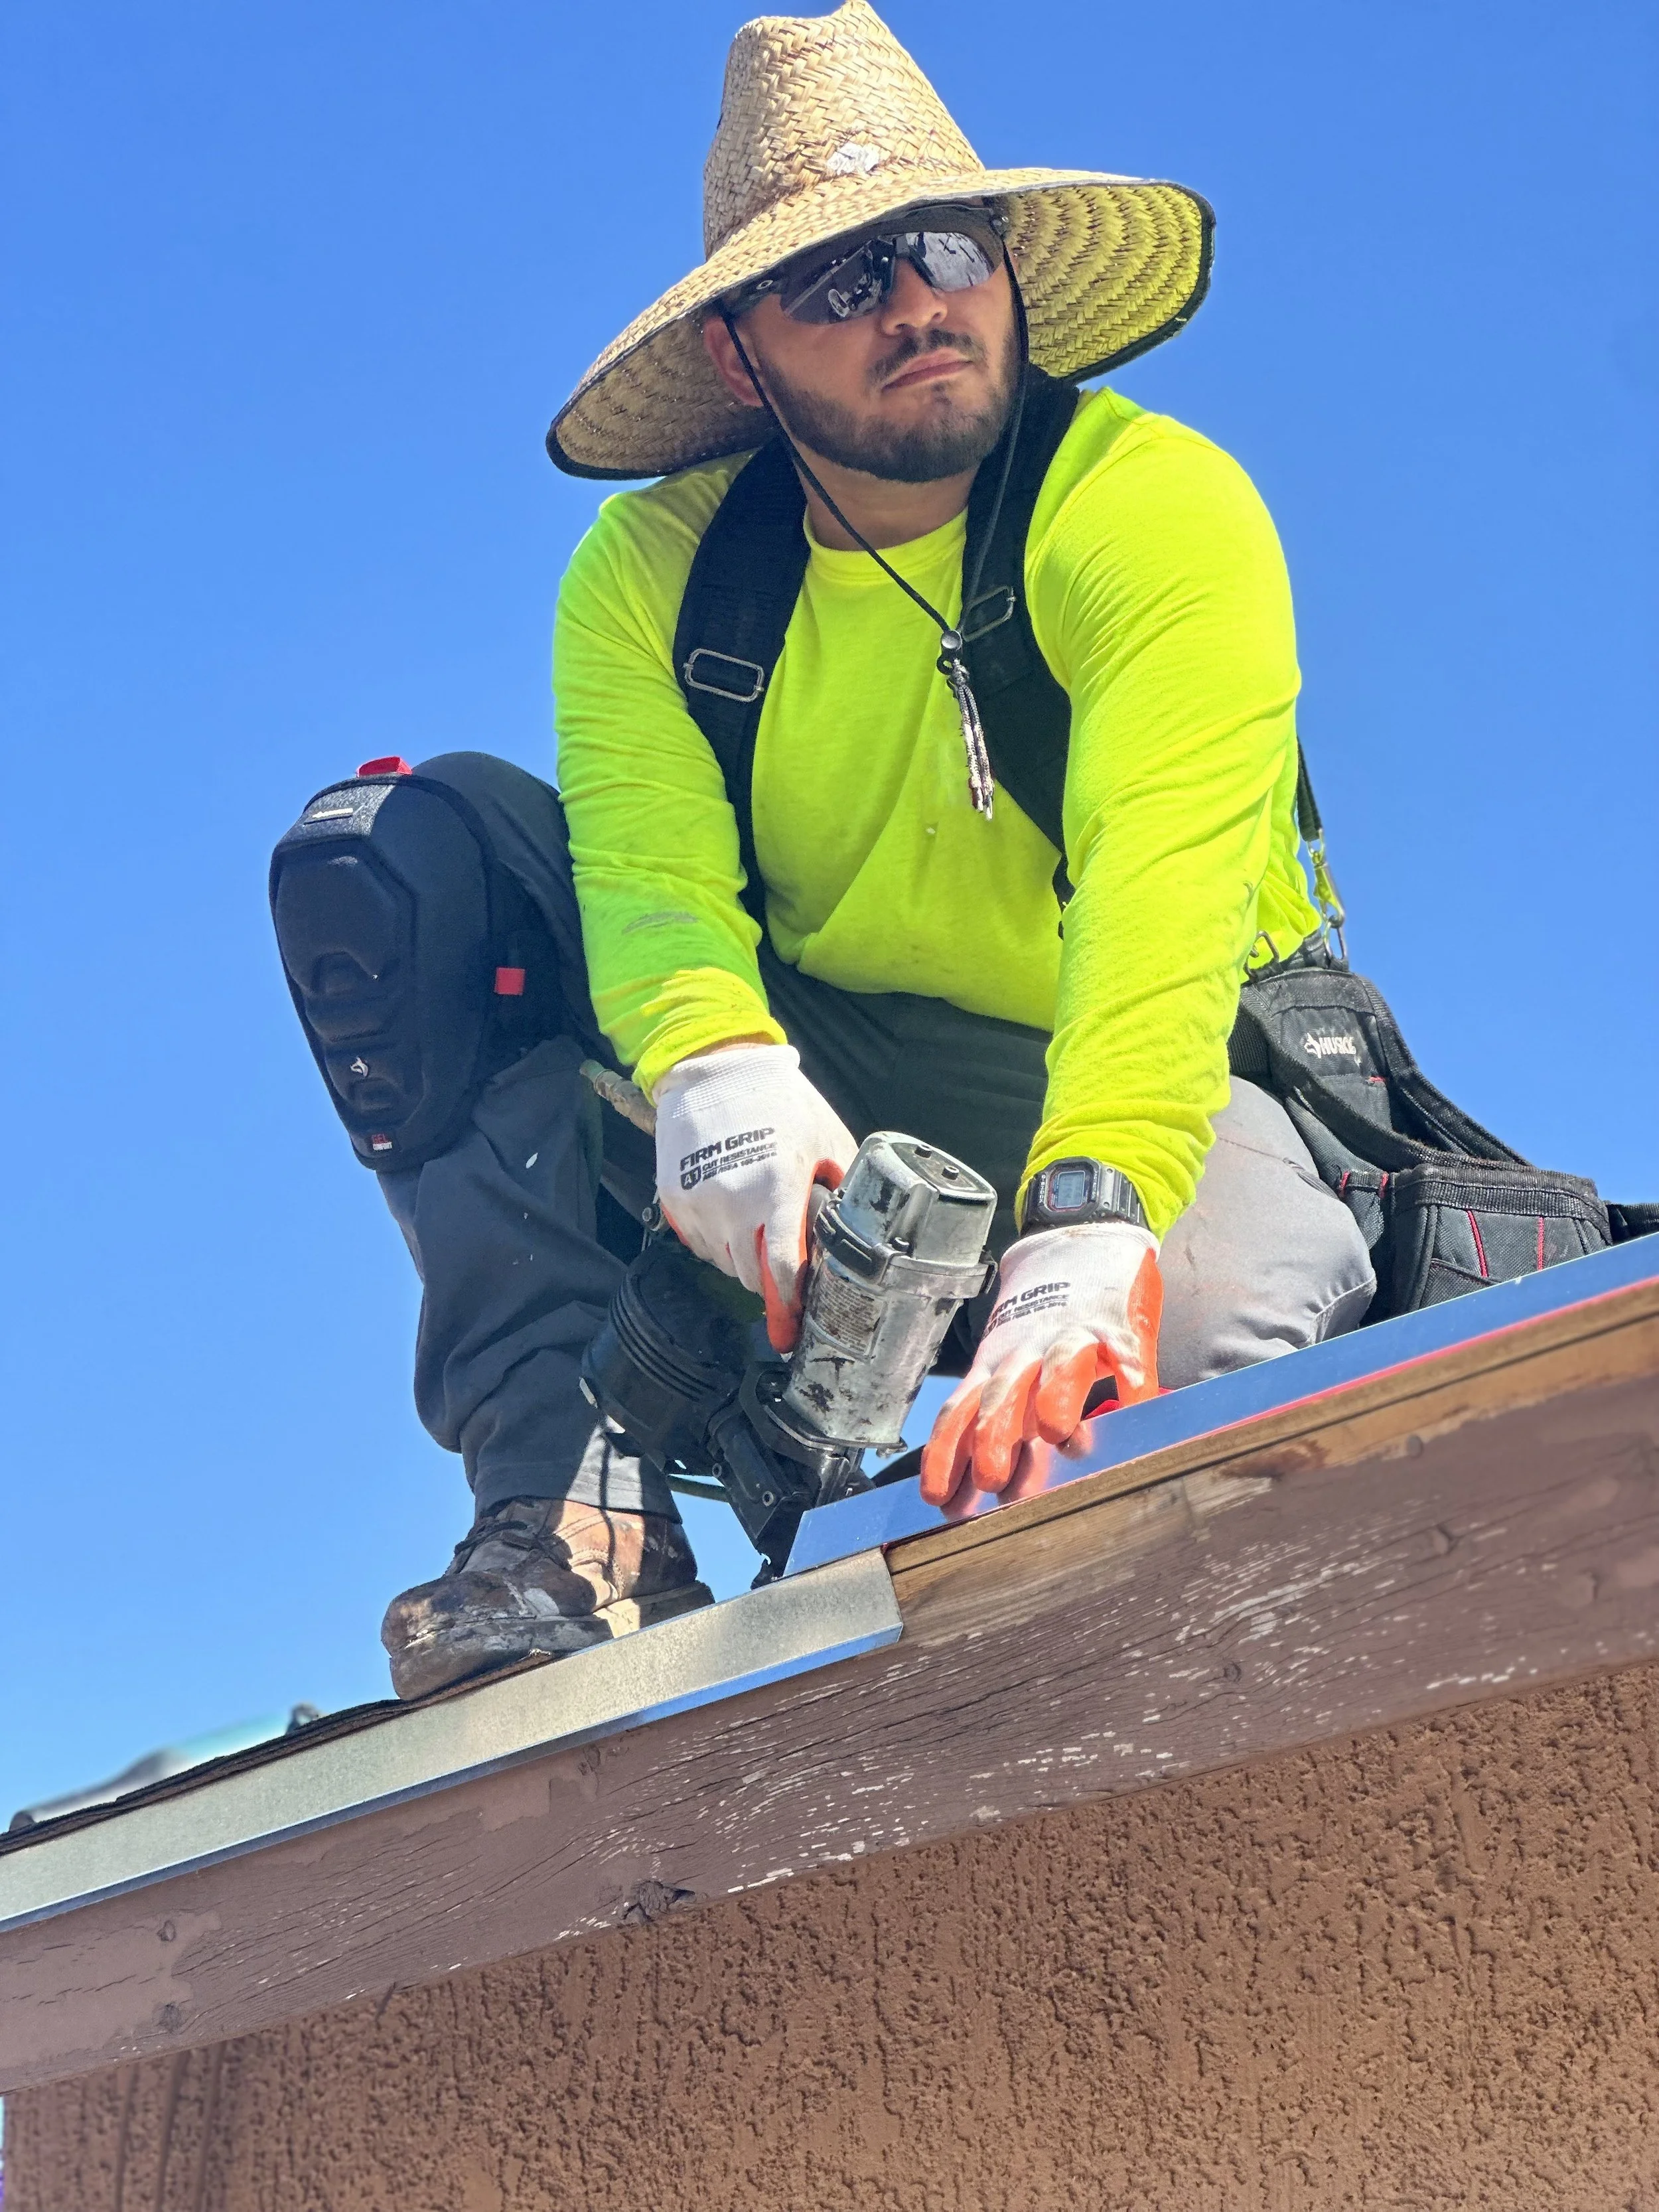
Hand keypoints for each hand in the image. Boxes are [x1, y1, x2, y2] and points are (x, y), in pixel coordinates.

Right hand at [653, 1042, 855, 1350]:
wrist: (714, 1068)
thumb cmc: (779, 1103)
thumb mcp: (826, 1140)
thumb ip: (840, 1188)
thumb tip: (850, 1231)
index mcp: (777, 1187)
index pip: (782, 1267)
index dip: (791, 1301)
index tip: (796, 1321)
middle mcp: (733, 1200)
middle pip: (751, 1276)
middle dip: (770, 1277)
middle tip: (782, 1257)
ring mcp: (698, 1202)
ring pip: (723, 1264)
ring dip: (743, 1259)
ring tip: (755, 1224)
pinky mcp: (673, 1198)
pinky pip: (699, 1244)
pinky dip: (717, 1242)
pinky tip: (730, 1213)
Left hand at [920, 1221, 1162, 1508]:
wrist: (1077, 1239)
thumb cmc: (1042, 1319)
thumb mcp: (1009, 1361)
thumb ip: (1001, 1414)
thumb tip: (982, 1483)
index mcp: (994, 1367)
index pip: (961, 1414)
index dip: (948, 1455)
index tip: (938, 1500)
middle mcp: (1024, 1353)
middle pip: (1003, 1395)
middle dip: (995, 1438)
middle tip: (992, 1481)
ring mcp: (1069, 1335)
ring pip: (1057, 1366)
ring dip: (1055, 1399)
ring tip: (1058, 1434)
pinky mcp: (1115, 1321)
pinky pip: (1124, 1350)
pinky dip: (1130, 1375)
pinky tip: (1134, 1397)